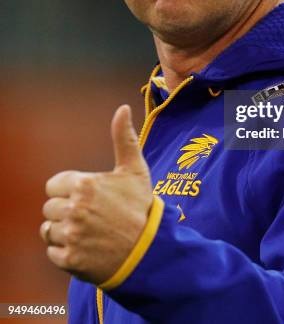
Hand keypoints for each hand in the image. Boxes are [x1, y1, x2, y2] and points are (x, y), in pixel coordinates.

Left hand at [40, 105, 153, 284]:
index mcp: (86, 184)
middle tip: (92, 216)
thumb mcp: (135, 170)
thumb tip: (123, 108)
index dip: (69, 190)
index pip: (54, 185)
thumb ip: (124, 138)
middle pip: (50, 207)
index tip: (88, 197)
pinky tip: (87, 247)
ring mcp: (71, 235)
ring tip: (90, 232)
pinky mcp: (70, 259)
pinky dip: (66, 252)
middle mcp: (75, 209)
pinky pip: (52, 252)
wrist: (150, 249)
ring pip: (49, 229)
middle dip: (67, 211)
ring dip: (65, 231)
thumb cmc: (141, 206)